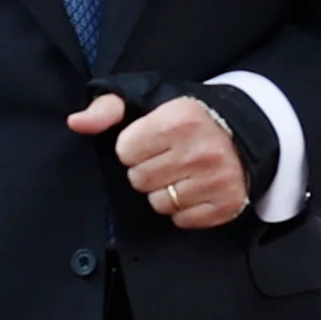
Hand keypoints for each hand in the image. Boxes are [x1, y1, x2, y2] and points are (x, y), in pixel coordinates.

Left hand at [64, 89, 251, 231]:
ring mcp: (217, 179)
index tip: (150, 141)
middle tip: (166, 158)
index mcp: (180, 119)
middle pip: (140, 180)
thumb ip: (107, 108)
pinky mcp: (226, 203)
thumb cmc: (189, 117)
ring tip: (180, 173)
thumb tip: (76, 122)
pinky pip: (182, 220)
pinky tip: (194, 188)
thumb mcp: (147, 99)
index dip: (133, 148)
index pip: (126, 152)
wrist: (244, 132)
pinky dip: (184, 209)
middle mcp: (201, 150)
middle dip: (147, 171)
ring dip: (164, 191)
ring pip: (159, 203)